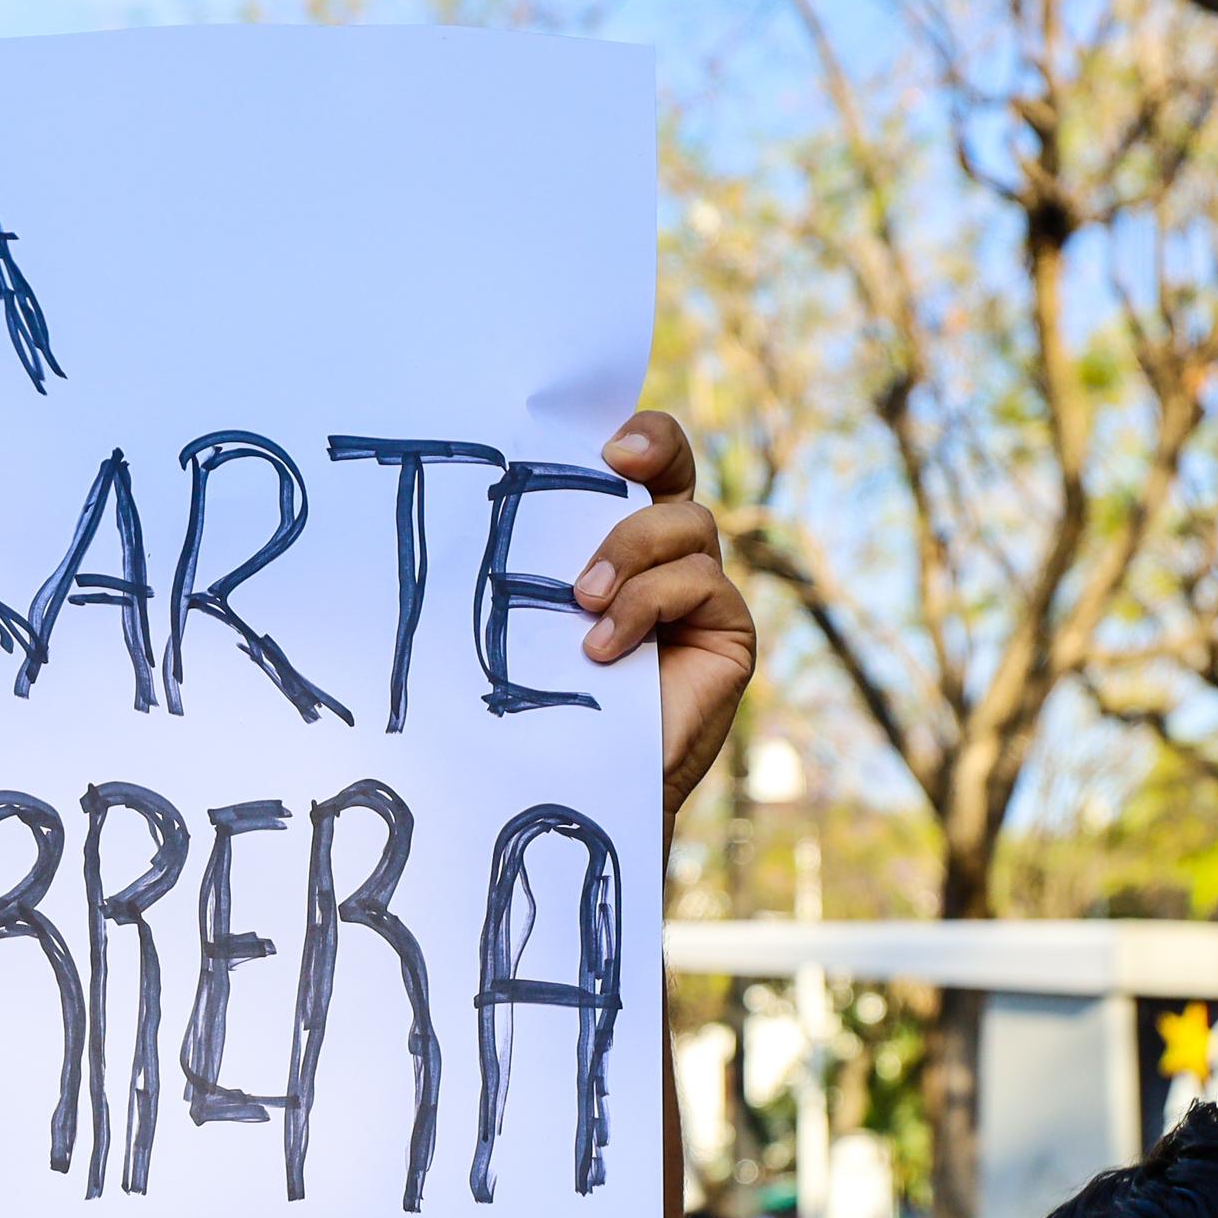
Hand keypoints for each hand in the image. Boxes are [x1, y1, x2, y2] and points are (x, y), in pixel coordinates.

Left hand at [571, 413, 756, 818]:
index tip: (606, 443)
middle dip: (653, 452)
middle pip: (678, 475)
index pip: (647, 464)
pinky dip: (646, 604)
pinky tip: (605, 647)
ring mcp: (705, 593)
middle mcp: (671, 558)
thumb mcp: (533, 613)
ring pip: (688, 525)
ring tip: (583, 602)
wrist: (580, 781)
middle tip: (612, 465)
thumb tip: (487, 499)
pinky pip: (700, 582)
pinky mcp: (730, 631)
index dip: (644, 436)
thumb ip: (540, 560)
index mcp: (623, 542)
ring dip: (630, 553)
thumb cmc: (546, 698)